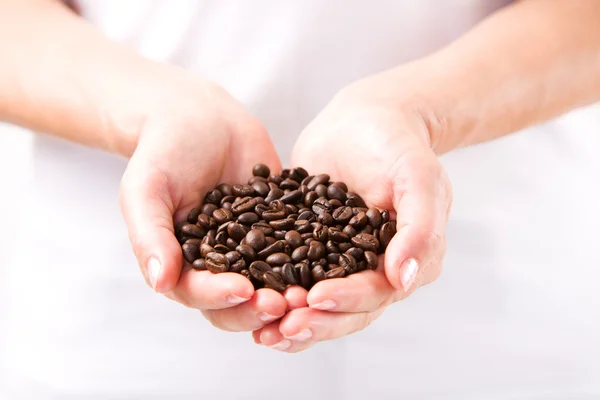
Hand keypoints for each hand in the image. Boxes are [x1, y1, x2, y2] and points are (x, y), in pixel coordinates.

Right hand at [119, 78, 290, 331]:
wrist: (199, 118)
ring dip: (289, 294)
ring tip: (309, 292)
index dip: (219, 297)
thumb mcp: (146, 189)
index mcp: (182, 265)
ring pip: (271, 285)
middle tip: (284, 302)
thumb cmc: (163, 152)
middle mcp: (219, 266)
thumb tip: (160, 281)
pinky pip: (298, 250)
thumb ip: (150, 235)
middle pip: (238, 302)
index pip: (198, 293)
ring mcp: (252, 251)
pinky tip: (332, 260)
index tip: (243, 291)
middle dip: (259, 307)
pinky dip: (314, 259)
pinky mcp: (281, 230)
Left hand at [253, 70, 452, 351]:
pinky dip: (274, 294)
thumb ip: (418, 226)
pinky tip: (249, 303)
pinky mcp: (311, 251)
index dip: (348, 301)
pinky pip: (293, 279)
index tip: (315, 299)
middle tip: (282, 328)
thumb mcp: (417, 176)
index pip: (378, 292)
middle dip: (315, 322)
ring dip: (292, 321)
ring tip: (262, 333)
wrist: (364, 120)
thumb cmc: (397, 143)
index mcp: (407, 260)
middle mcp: (375, 270)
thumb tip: (404, 280)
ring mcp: (341, 263)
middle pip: (346, 310)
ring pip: (318, 304)